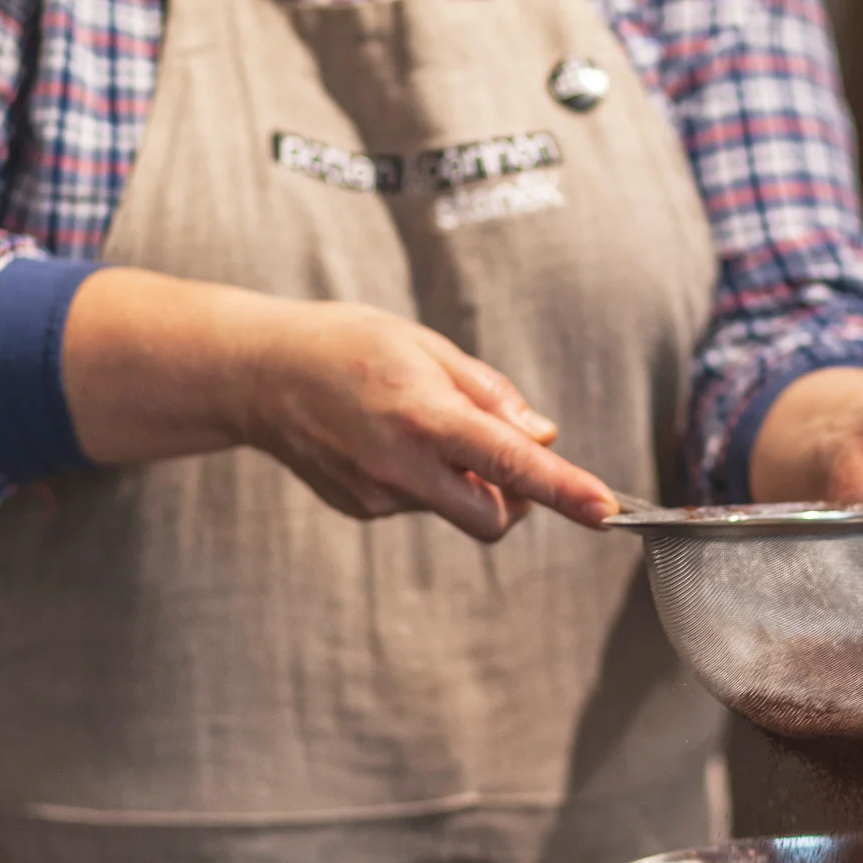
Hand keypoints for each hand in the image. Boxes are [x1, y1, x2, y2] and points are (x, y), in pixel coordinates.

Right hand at [63, 271, 617, 540]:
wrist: (258, 373)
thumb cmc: (347, 344)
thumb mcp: (428, 345)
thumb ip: (491, 394)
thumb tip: (542, 435)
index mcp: (424, 418)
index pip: (512, 464)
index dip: (563, 489)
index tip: (604, 510)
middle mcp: (402, 467)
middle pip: (494, 517)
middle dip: (516, 497)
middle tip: (503, 450)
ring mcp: (379, 496)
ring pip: (456, 508)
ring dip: (466, 478)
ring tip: (421, 421)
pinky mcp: (363, 508)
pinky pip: (421, 502)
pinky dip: (429, 478)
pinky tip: (390, 438)